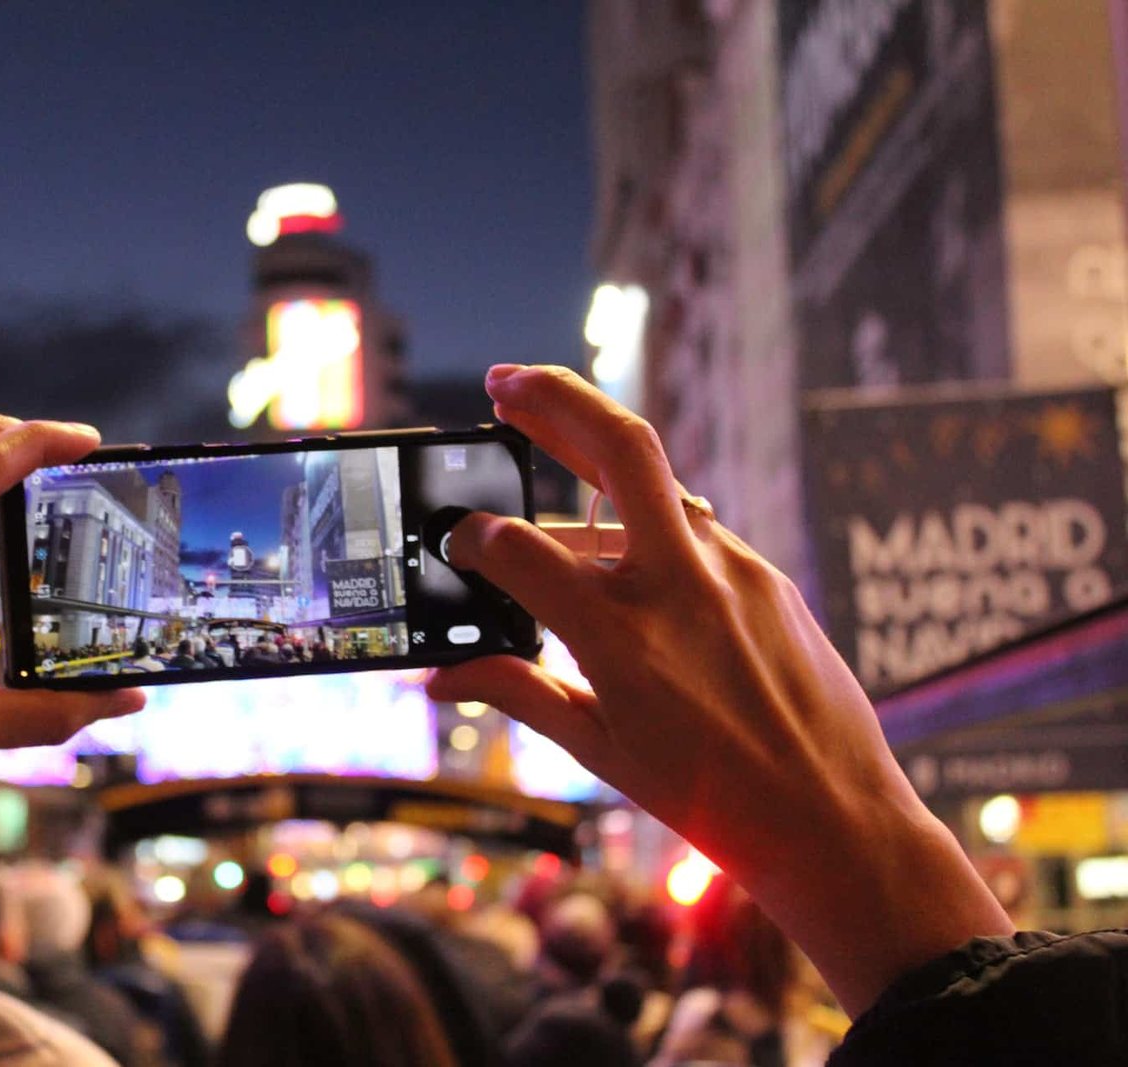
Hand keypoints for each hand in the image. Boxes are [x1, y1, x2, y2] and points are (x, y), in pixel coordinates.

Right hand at [427, 365, 1009, 1016]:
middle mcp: (681, 586)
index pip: (522, 550)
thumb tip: (441, 679)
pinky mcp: (770, 578)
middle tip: (504, 381)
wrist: (836, 823)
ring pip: (656, 491)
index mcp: (622, 638)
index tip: (458, 539)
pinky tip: (630, 559)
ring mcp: (735, 572)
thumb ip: (517, 692)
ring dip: (596, 474)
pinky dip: (651, 532)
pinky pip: (696, 531)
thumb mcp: (599, 750)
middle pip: (619, 447)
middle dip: (554, 398)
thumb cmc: (709, 799)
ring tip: (549, 479)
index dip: (476, 538)